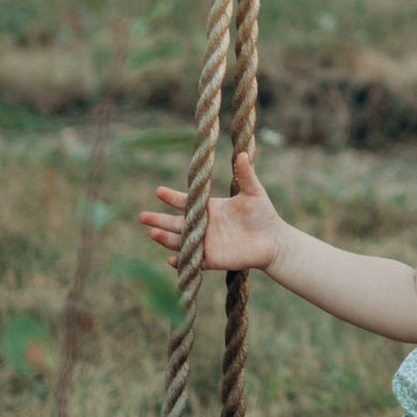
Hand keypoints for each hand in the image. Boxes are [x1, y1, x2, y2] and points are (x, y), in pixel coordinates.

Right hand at [141, 148, 279, 277]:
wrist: (273, 241)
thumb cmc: (263, 215)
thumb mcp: (254, 192)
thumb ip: (246, 175)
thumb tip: (244, 154)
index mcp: (211, 208)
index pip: (187, 202)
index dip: (172, 197)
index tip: (158, 191)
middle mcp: (205, 226)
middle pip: (176, 223)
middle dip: (159, 219)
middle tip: (142, 216)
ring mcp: (206, 243)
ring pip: (181, 242)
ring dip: (166, 239)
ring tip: (152, 233)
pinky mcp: (213, 260)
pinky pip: (194, 262)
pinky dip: (182, 262)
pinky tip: (171, 259)